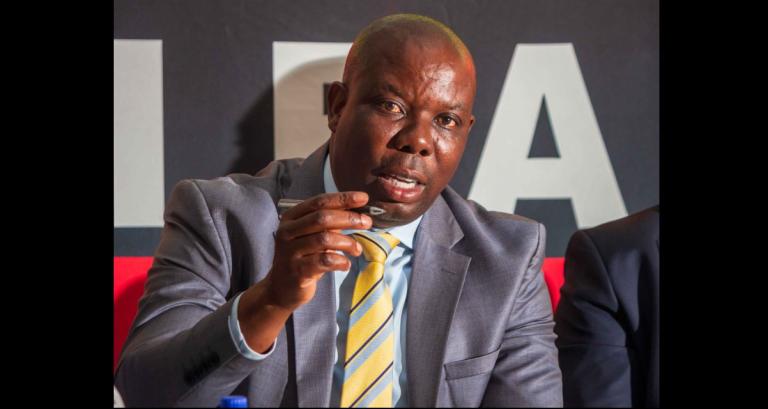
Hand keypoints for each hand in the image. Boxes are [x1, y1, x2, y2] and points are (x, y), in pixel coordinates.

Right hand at [237, 191, 370, 352]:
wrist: (281, 288)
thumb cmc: (302, 258)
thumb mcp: (312, 236)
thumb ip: (329, 223)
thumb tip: (357, 210)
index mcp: (291, 218)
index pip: (319, 202)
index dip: (343, 198)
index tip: (363, 198)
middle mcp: (287, 232)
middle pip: (322, 218)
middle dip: (349, 218)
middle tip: (366, 222)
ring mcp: (290, 252)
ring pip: (325, 239)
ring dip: (347, 242)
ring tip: (357, 249)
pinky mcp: (297, 271)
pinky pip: (324, 261)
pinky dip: (340, 261)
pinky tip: (346, 264)